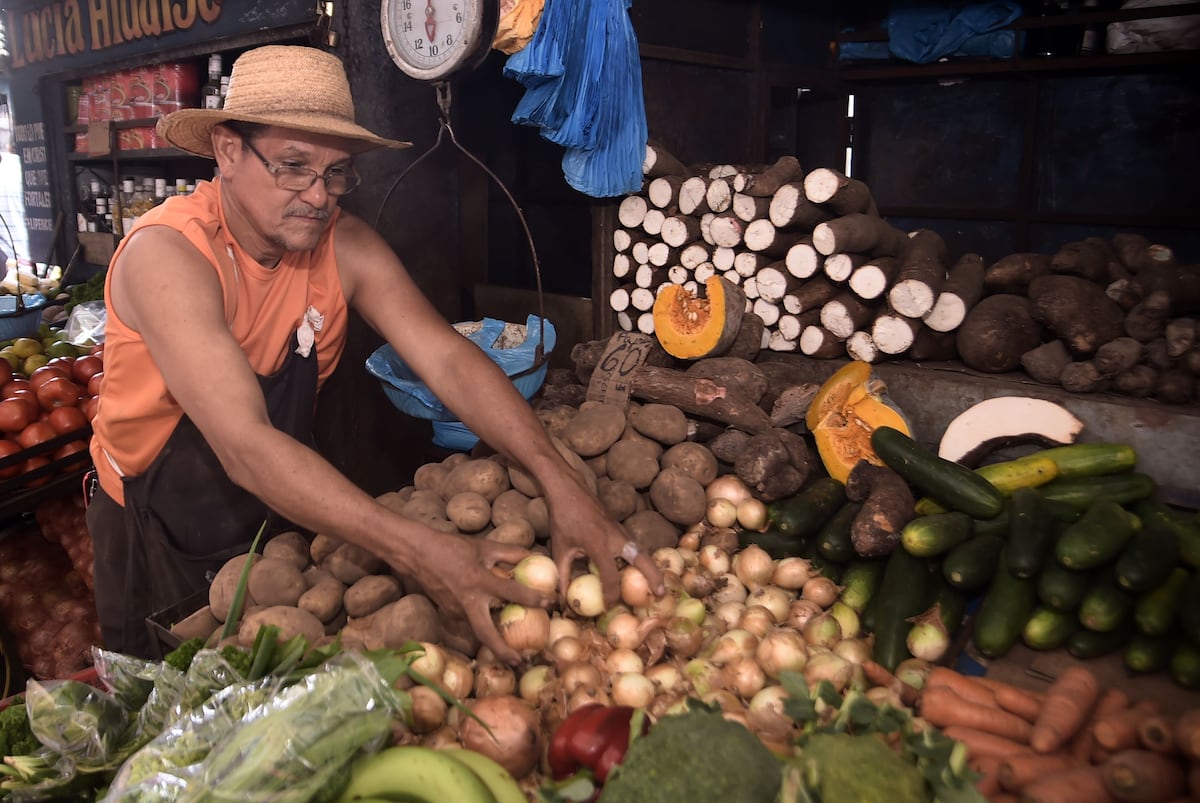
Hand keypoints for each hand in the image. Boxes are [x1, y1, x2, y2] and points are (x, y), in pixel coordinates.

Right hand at [399, 528, 549, 664]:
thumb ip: (511, 552)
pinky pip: (470, 623)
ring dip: (493, 643)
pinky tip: (494, 629)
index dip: (531, 598)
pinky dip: (483, 627)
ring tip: (512, 653)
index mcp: (479, 581)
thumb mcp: (485, 546)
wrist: (418, 554)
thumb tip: (535, 556)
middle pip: (485, 633)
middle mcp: (468, 601)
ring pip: (477, 632)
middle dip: (502, 651)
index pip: (510, 592)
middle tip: (520, 661)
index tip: (549, 603)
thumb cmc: (453, 548)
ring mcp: (456, 611)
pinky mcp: (449, 614)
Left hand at [546, 486, 664, 607]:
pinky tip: (641, 569)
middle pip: (642, 559)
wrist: (569, 489)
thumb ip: (563, 575)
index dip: (611, 594)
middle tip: (661, 594)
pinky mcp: (620, 527)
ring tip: (658, 585)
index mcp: (598, 544)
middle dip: (653, 577)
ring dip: (651, 567)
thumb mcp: (560, 549)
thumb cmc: (563, 519)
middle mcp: (615, 537)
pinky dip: (642, 558)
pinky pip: (635, 545)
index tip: (609, 606)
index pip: (610, 576)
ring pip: (641, 551)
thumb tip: (563, 600)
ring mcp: (620, 530)